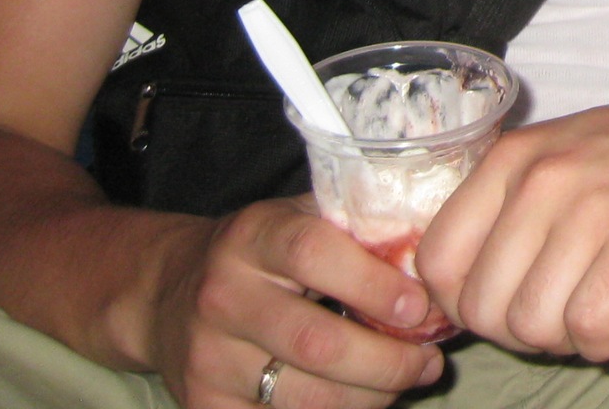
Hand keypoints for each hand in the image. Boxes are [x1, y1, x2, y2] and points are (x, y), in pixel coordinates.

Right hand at [148, 198, 446, 407]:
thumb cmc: (264, 251)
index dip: (374, 285)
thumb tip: (437, 260)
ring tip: (407, 380)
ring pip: (303, 398)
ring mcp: (208, 358)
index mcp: (253, 236)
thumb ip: (360, 230)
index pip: (313, 255)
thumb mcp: (301, 218)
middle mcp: (223, 296)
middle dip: (387, 360)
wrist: (170, 291)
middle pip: (316, 343)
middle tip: (430, 361)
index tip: (420, 307)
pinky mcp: (203, 405)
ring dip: (370, 398)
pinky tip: (362, 400)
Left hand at [415, 66, 608, 361]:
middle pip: (479, 307)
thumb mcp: (575, 156)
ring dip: (566, 340)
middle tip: (570, 315)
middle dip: (520, 334)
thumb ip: (520, 209)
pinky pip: (588, 326)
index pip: (435, 262)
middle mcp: (541, 176)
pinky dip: (606, 341)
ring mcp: (591, 204)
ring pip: (529, 323)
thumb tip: (474, 295)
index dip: (467, 307)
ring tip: (605, 313)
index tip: (518, 306)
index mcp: (514, 157)